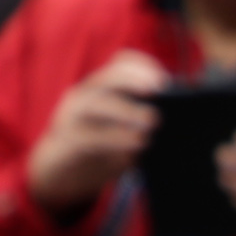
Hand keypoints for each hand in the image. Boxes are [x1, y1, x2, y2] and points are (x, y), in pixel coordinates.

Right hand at [27, 51, 169, 215]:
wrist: (60, 172)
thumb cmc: (100, 146)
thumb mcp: (122, 128)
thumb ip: (141, 119)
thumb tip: (175, 119)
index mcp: (101, 87)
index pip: (120, 64)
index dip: (142, 66)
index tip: (164, 77)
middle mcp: (85, 95)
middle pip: (109, 78)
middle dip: (134, 80)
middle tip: (159, 89)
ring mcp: (73, 116)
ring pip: (97, 104)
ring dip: (127, 110)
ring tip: (153, 120)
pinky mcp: (69, 140)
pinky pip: (92, 137)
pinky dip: (117, 138)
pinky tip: (138, 142)